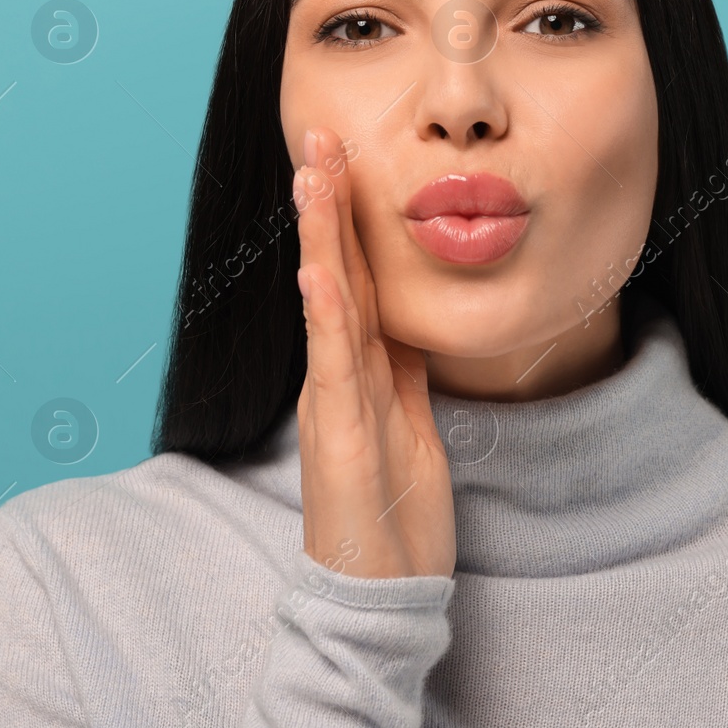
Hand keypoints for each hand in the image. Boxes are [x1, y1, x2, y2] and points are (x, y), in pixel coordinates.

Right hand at [293, 126, 455, 579]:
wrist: (380, 592)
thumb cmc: (394, 513)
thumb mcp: (411, 424)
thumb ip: (403, 373)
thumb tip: (413, 323)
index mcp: (360, 370)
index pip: (357, 278)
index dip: (351, 218)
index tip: (350, 157)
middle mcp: (338, 376)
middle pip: (335, 273)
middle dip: (327, 203)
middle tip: (320, 135)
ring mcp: (333, 403)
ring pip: (327, 303)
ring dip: (319, 237)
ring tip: (314, 174)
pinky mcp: (337, 438)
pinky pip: (334, 366)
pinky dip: (327, 317)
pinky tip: (319, 272)